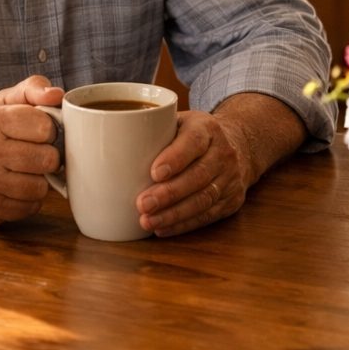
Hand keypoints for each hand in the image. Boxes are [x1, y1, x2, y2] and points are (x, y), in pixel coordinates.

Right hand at [0, 74, 63, 226]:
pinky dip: (28, 199)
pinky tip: (15, 188)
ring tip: (24, 171)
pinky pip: (30, 207)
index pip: (45, 127)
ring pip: (41, 187)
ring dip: (39, 180)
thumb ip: (31, 89)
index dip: (49, 130)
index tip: (39, 132)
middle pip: (48, 159)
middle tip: (35, 153)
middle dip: (48, 156)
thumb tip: (57, 95)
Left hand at [135, 109, 248, 237]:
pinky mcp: (232, 200)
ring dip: (174, 214)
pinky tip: (162, 228)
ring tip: (148, 221)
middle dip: (169, 193)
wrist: (239, 145)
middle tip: (142, 204)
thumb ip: (153, 129)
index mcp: (207, 128)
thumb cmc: (194, 134)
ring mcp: (230, 178)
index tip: (154, 173)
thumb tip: (109, 144)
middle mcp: (223, 152)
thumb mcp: (179, 121)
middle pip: (198, 175)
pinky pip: (208, 215)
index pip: (194, 141)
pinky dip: (183, 225)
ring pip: (204, 199)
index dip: (175, 158)